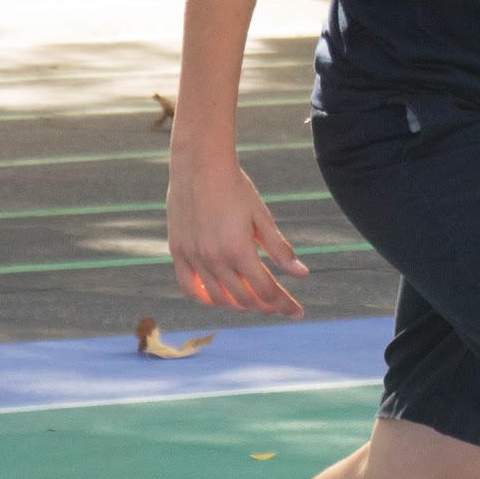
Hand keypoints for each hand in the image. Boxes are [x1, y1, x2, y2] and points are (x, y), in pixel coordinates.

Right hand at [166, 153, 308, 316]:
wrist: (199, 165)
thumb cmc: (236, 188)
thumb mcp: (262, 217)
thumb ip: (280, 249)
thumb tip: (301, 275)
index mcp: (239, 250)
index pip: (266, 291)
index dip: (284, 305)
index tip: (297, 313)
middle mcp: (215, 259)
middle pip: (245, 300)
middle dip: (266, 307)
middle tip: (277, 305)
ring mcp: (193, 257)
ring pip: (218, 299)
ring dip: (239, 305)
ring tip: (253, 301)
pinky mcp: (178, 252)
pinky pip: (190, 289)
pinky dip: (206, 299)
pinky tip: (220, 297)